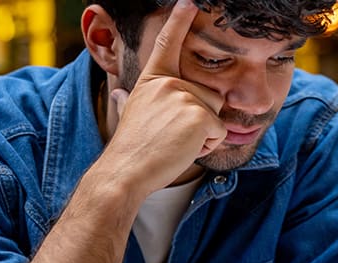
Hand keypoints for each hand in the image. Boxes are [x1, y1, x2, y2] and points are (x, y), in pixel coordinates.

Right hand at [98, 0, 226, 194]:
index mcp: (153, 80)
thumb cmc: (131, 147)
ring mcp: (185, 97)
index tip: (189, 0)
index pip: (167, 44)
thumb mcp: (130, 114)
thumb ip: (130, 100)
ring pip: (216, 115)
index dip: (178, 20)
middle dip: (201, 120)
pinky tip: (183, 149)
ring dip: (204, 134)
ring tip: (176, 142)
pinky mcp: (199, 116)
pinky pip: (220, 132)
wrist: (125, 170)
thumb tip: (117, 94)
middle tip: (172, 135)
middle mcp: (170, 83)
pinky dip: (207, 146)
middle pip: (210, 96)